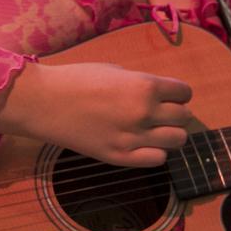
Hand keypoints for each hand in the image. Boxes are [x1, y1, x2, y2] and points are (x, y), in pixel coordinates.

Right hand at [0, 61, 192, 167]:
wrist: (45, 103)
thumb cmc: (77, 80)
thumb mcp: (115, 71)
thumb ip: (142, 84)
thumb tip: (161, 94)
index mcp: (144, 86)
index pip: (185, 93)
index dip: (178, 93)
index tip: (169, 95)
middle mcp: (144, 113)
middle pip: (184, 117)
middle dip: (176, 113)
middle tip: (161, 112)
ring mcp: (133, 138)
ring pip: (177, 140)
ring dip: (170, 134)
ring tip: (154, 130)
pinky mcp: (120, 157)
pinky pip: (158, 159)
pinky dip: (155, 152)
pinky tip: (142, 144)